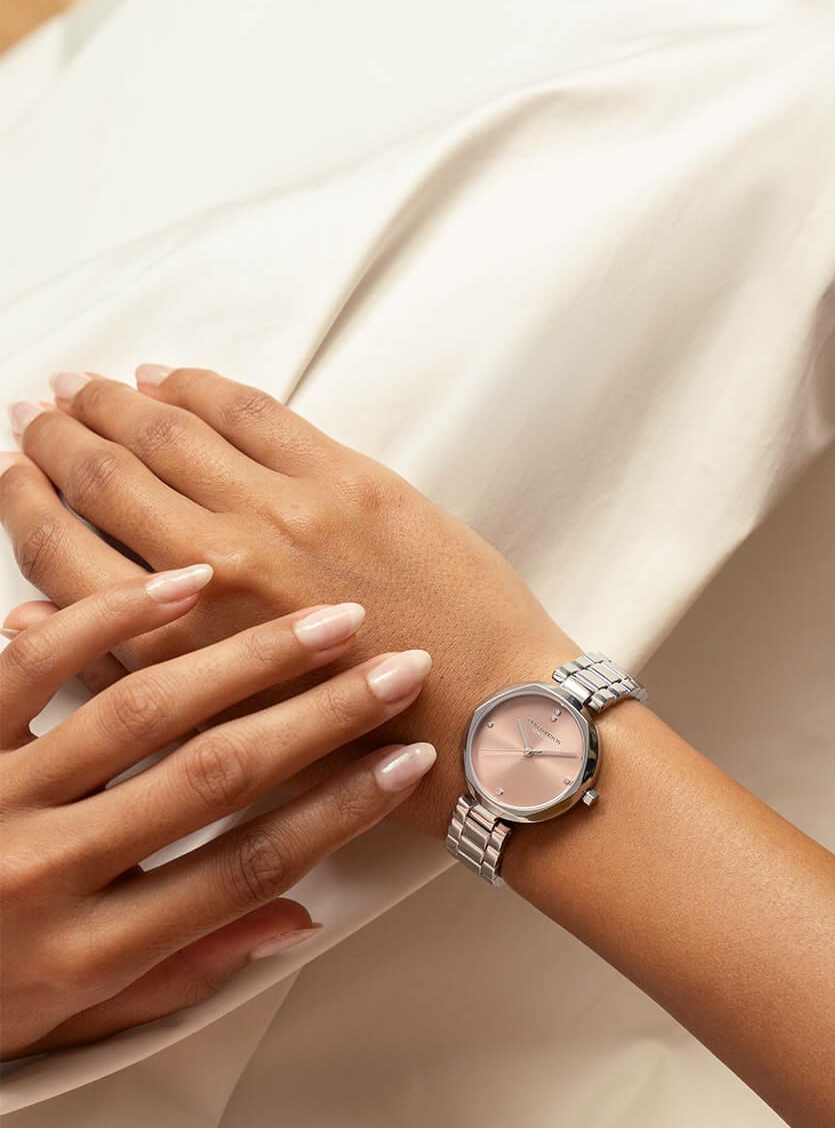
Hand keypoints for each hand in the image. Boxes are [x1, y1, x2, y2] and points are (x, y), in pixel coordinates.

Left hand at [0, 568, 434, 1058]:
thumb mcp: (68, 1021)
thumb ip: (180, 972)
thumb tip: (294, 919)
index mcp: (83, 951)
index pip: (246, 868)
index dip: (340, 811)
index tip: (405, 763)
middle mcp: (44, 869)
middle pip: (215, 774)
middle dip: (324, 714)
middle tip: (396, 667)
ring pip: (142, 710)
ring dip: (248, 656)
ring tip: (325, 620)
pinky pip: (33, 665)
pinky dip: (112, 618)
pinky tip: (186, 584)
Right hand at [2, 368, 577, 832]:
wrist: (493, 722)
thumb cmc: (363, 749)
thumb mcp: (229, 738)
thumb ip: (132, 679)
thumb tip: (23, 624)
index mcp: (180, 649)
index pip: (62, 554)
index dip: (24, 503)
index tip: (11, 471)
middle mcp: (219, 570)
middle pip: (106, 478)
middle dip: (59, 437)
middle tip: (36, 410)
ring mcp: (286, 516)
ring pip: (170, 432)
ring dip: (114, 400)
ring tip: (84, 384)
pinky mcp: (351, 483)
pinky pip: (253, 411)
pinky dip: (200, 387)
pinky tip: (169, 378)